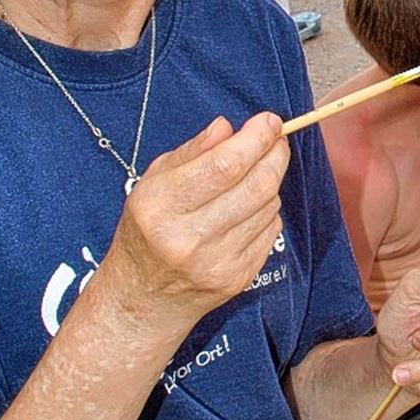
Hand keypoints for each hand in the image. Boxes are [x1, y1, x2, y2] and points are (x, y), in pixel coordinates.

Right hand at [98, 113, 289, 345]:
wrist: (143, 298)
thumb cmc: (146, 230)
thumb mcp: (153, 182)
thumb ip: (192, 151)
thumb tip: (228, 127)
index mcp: (160, 205)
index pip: (224, 165)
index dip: (255, 138)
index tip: (269, 121)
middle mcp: (188, 237)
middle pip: (256, 185)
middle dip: (275, 155)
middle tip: (276, 140)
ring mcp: (216, 262)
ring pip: (268, 206)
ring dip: (270, 182)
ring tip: (253, 176)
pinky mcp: (237, 278)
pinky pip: (271, 231)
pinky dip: (267, 211)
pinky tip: (248, 209)